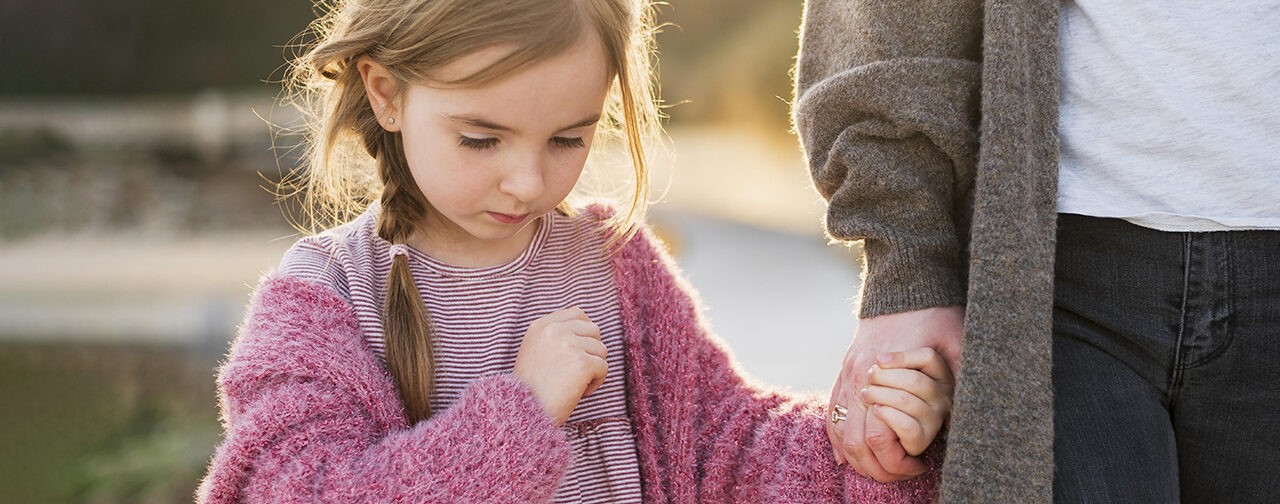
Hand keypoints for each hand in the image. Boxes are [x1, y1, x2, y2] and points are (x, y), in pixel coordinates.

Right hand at [513, 307, 608, 424]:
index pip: (577, 313)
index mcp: (541, 326)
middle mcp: (554, 330)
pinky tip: (577, 392)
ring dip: (592, 368)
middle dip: (590, 351)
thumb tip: (587, 328)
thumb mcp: (534, 351)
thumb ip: (555, 335)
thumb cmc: (532, 388)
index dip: (584, 332)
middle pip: (594, 330)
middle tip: (573, 371)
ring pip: (601, 350)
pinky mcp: (583, 363)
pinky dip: (595, 383)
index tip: (577, 351)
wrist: (526, 412)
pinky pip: (603, 368)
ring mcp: (570, 345)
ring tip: (572, 383)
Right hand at [827, 305, 963, 481]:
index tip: (919, 466)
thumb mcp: (957, 342)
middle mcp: (859, 377)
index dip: (897, 463)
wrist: (904, 284)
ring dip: (855, 458)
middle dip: (875, 469)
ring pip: (840, 431)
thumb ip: (962, 373)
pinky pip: (832, 413)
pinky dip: (837, 438)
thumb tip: (976, 404)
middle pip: (855, 443)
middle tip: (899, 475)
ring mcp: (847, 373)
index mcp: (884, 375)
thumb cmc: (935, 313)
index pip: (880, 439)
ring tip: (877, 468)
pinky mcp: (844, 370)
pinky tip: (846, 456)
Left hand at [862, 348, 954, 454]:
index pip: (928, 358)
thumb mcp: (892, 371)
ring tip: (866, 394)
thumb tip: (881, 360)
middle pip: (914, 380)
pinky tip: (876, 410)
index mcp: (939, 375)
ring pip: (906, 401)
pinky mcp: (923, 439)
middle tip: (869, 377)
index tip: (879, 359)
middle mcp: (942, 396)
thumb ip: (893, 363)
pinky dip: (888, 415)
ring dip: (880, 395)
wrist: (888, 432)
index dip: (903, 356)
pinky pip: (908, 426)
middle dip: (885, 377)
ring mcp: (934, 418)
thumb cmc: (886, 392)